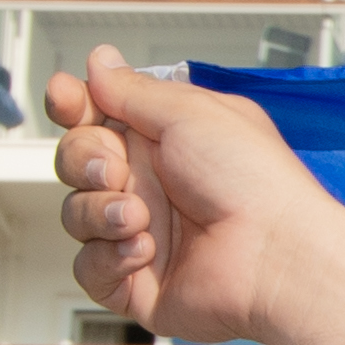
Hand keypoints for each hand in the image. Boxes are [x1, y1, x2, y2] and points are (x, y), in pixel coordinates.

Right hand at [47, 44, 335, 344]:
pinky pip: (88, 268)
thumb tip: (100, 62)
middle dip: (83, 159)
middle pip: (75, 161)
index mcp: (163, 141)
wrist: (277, 257)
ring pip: (76, 213)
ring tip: (139, 217)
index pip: (94, 117)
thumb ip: (134, 90)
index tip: (67, 99)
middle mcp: (151, 185)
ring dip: (98, 211)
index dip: (71, 105)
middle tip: (116, 168)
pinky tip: (144, 251)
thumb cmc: (256, 184)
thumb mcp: (191, 113)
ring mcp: (142, 234)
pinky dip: (108, 258)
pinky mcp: (137, 282)